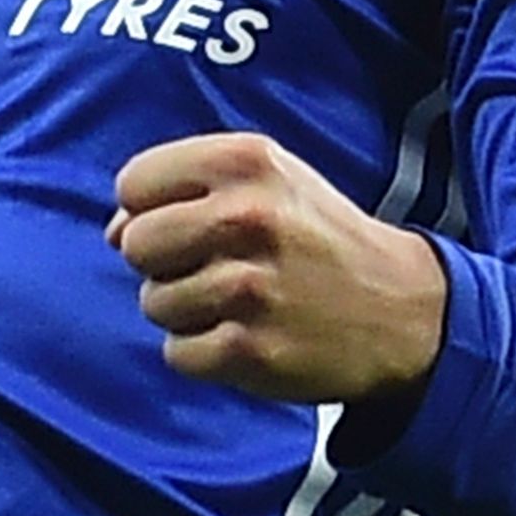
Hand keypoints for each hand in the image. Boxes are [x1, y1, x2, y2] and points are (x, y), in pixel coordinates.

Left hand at [106, 134, 447, 402]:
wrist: (404, 311)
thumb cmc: (318, 239)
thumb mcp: (269, 181)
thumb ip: (185, 187)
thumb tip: (111, 230)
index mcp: (247, 162)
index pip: (133, 184)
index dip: (149, 209)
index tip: (189, 223)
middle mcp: (247, 218)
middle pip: (134, 244)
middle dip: (162, 262)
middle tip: (214, 267)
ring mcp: (249, 287)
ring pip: (153, 303)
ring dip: (185, 311)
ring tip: (240, 303)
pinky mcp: (250, 350)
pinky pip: (177, 354)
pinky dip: (203, 353)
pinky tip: (247, 336)